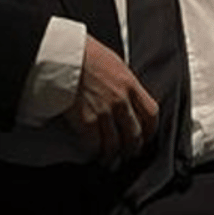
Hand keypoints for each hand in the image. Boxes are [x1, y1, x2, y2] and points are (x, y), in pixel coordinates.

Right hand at [66, 35, 158, 165]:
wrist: (63, 55)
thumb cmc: (84, 53)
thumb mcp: (113, 63)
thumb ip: (123, 82)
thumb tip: (125, 94)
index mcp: (130, 84)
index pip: (151, 114)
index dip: (150, 130)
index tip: (146, 136)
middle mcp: (121, 100)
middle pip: (135, 134)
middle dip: (132, 148)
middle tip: (128, 154)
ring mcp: (104, 112)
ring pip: (115, 144)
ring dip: (113, 155)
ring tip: (109, 161)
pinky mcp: (86, 121)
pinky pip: (95, 145)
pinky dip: (94, 153)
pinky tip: (92, 155)